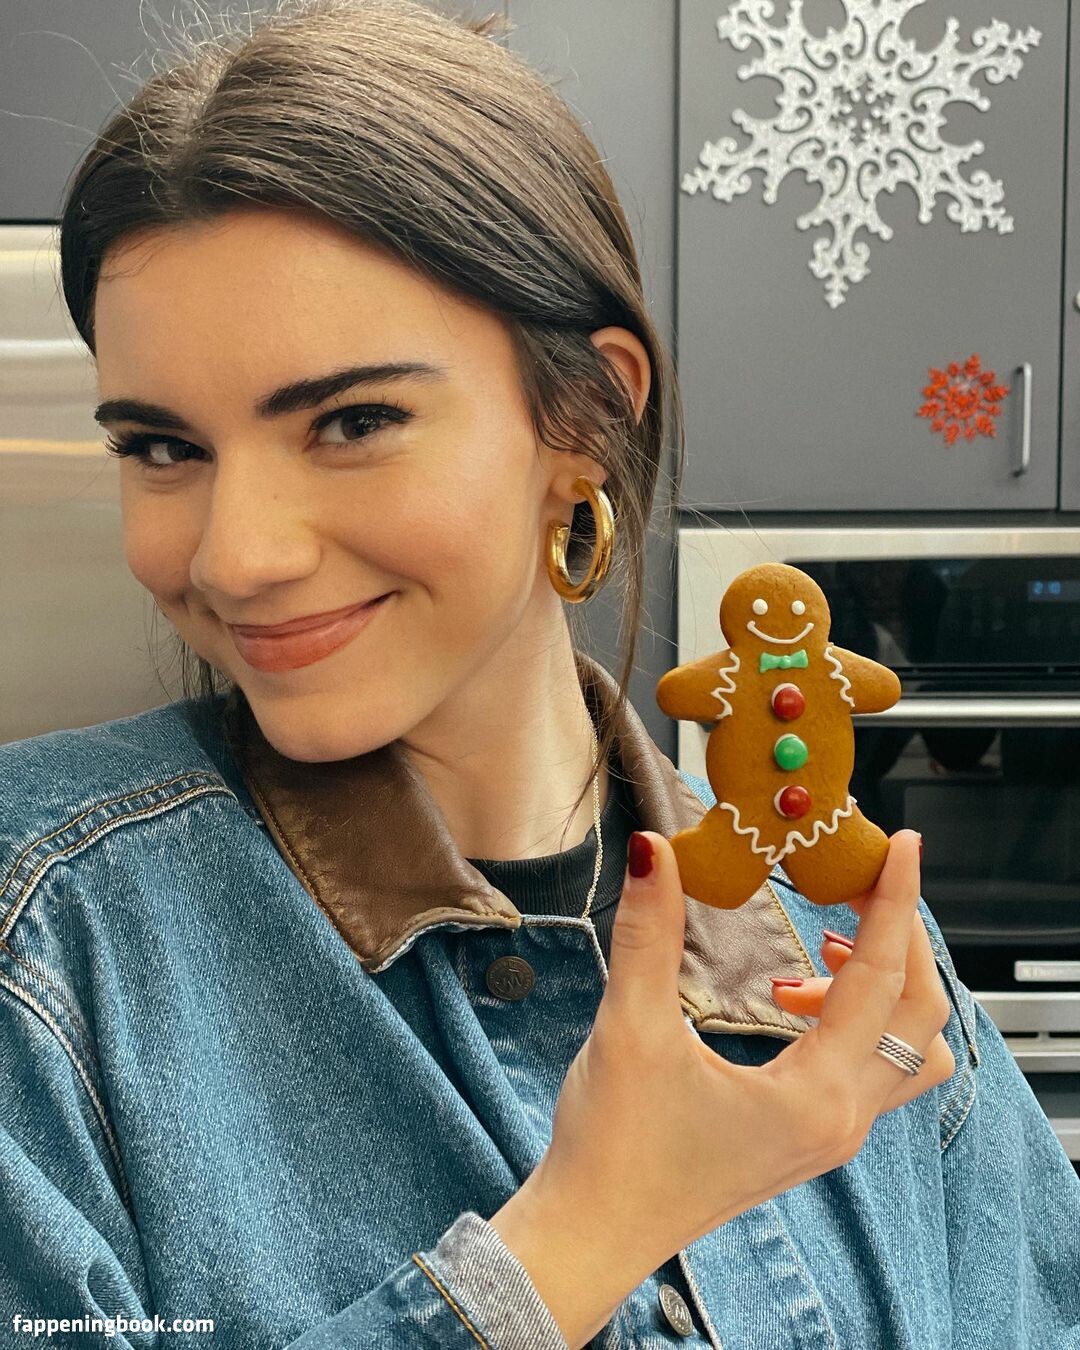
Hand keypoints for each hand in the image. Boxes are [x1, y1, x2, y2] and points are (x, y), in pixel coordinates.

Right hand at [491, 829, 953, 1348]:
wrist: (594, 1233)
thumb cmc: (615, 1148)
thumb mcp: (631, 1028)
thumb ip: (649, 932)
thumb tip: (653, 851)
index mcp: (815, 1096)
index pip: (879, 979)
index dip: (894, 903)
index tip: (903, 846)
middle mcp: (840, 1120)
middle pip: (918, 1015)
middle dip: (898, 940)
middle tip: (856, 884)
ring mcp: (828, 1133)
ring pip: (903, 1049)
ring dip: (879, 988)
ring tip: (817, 952)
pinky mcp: (806, 1136)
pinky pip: (867, 1068)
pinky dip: (852, 1017)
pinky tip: (788, 997)